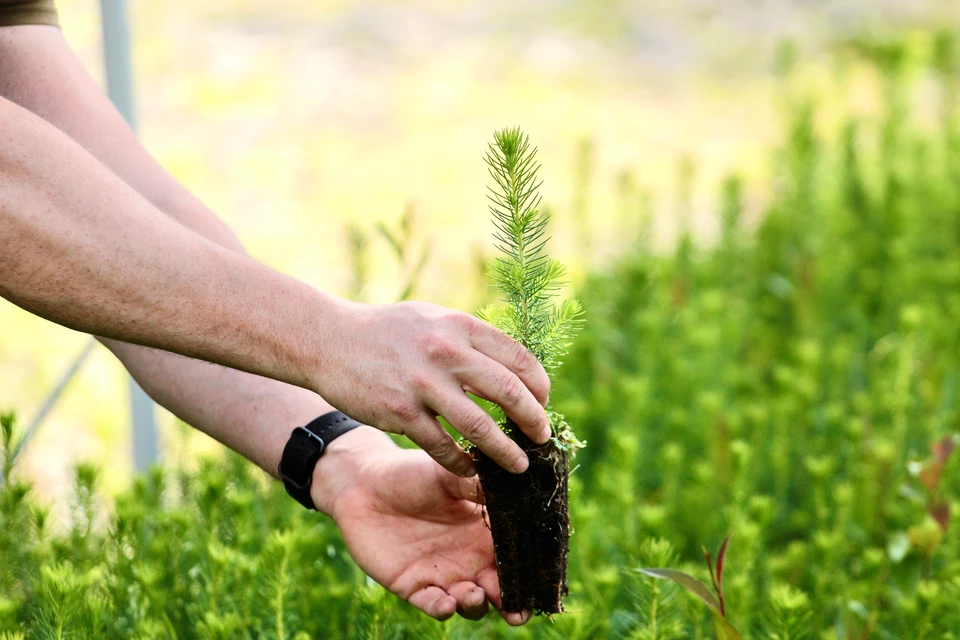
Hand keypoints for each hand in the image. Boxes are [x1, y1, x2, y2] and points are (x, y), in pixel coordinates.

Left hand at [312, 427, 529, 624]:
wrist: (365, 484)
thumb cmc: (412, 473)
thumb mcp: (449, 473)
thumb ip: (480, 484)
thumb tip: (519, 482)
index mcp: (486, 531)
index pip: (517, 555)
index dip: (532, 569)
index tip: (543, 578)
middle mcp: (471, 558)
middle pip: (501, 588)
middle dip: (513, 603)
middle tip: (517, 609)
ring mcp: (445, 575)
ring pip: (472, 603)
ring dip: (478, 606)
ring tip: (475, 595)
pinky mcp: (415, 586)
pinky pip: (434, 605)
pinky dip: (443, 608)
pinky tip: (446, 602)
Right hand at [314, 300, 550, 475]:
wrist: (328, 340)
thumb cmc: (388, 331)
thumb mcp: (433, 319)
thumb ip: (470, 339)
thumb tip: (513, 369)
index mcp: (460, 326)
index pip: (520, 358)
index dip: (540, 386)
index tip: (543, 403)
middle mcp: (446, 352)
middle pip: (509, 392)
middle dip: (534, 421)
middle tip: (542, 438)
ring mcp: (423, 384)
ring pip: (481, 428)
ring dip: (507, 453)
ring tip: (519, 466)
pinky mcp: (401, 413)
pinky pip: (444, 448)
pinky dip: (463, 463)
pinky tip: (471, 470)